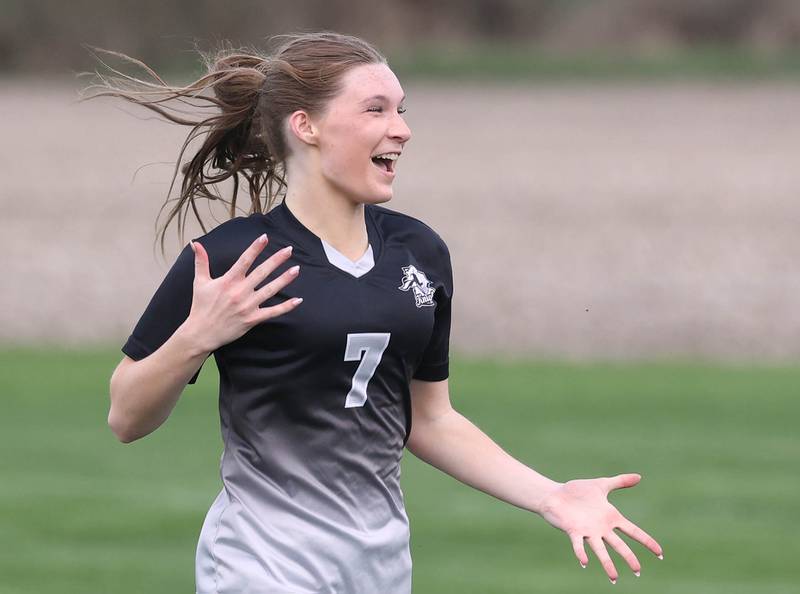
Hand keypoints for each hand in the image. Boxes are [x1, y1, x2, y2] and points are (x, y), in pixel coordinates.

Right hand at [186, 234, 301, 352]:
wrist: (201, 333)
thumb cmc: (200, 306)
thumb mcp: (199, 282)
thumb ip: (201, 261)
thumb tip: (196, 243)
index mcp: (228, 281)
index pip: (244, 260)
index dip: (255, 248)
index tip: (265, 237)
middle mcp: (240, 292)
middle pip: (262, 272)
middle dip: (276, 260)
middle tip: (289, 250)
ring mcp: (247, 306)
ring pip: (270, 290)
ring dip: (284, 279)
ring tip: (296, 269)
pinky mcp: (252, 319)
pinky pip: (272, 312)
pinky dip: (286, 307)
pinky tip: (298, 300)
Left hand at [538, 473, 662, 583]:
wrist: (555, 494)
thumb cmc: (577, 491)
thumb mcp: (601, 485)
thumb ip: (620, 482)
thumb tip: (639, 476)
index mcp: (610, 518)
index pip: (633, 531)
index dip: (646, 541)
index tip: (660, 553)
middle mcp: (601, 528)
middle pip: (619, 545)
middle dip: (629, 557)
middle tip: (638, 571)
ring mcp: (588, 532)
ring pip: (600, 550)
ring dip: (607, 564)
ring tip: (614, 578)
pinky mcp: (573, 531)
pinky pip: (578, 544)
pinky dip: (581, 553)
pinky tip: (584, 562)